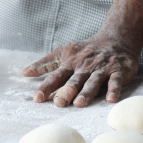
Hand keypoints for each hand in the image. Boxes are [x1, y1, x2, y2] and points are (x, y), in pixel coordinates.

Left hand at [21, 35, 138, 107]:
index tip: (37, 98)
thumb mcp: (63, 52)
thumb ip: (45, 64)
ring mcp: (102, 69)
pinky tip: (111, 99)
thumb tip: (24, 72)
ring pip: (93, 81)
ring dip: (86, 92)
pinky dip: (114, 89)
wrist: (116, 38)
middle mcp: (85, 67)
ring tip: (79, 103)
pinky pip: (116, 81)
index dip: (46, 87)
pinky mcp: (118, 71)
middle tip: (58, 103)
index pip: (56, 76)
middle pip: (74, 80)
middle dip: (66, 91)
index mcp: (70, 63)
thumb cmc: (85, 50)